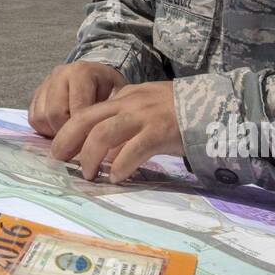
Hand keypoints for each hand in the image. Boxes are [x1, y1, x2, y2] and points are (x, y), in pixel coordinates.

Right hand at [28, 61, 126, 137]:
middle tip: (80, 141)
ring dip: (54, 131)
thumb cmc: (110, 89)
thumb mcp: (118, 98)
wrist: (99, 76)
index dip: (83, 132)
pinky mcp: (36, 93)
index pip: (76, 110)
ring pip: (41, 117)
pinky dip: (45, 128)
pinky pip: (33, 118)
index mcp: (82, 72)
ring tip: (71, 133)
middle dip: (67, 133)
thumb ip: (108, 114)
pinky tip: (60, 128)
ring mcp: (46, 83)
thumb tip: (97, 142)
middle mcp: (60, 74)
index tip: (92, 143)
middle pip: (54, 114)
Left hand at [50, 81, 183, 183]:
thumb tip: (106, 150)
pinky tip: (117, 178)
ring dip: (90, 156)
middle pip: (86, 119)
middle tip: (59, 161)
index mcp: (124, 97)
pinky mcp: (160, 132)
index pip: (88, 112)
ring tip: (88, 174)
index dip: (69, 131)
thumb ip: (126, 121)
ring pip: (103, 133)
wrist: (215, 104)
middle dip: (67, 141)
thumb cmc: (180, 110)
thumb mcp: (147, 106)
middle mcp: (129, 103)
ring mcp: (144, 116)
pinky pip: (134, 149)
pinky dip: (121, 165)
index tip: (59, 149)